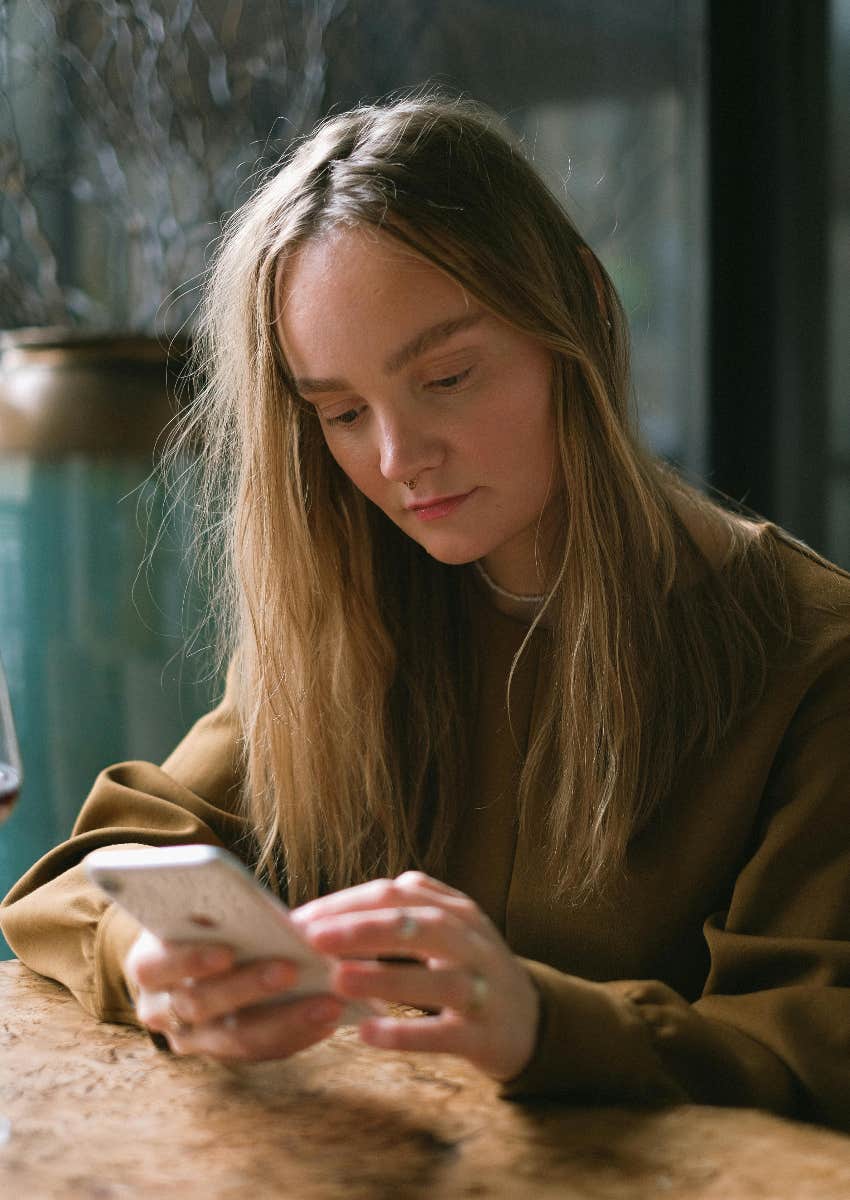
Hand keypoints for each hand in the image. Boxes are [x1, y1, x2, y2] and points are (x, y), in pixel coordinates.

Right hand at [123, 929, 342, 1060]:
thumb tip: (270, 918)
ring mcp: (190, 1039)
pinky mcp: (223, 1054)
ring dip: (284, 1019)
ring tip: (326, 1002)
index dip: (190, 960)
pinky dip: (295, 1035)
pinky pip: (259, 1052)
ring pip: (233, 1038)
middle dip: (248, 986)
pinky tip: (326, 1020)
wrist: (193, 958)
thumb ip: (220, 914)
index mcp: (146, 964)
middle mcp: (159, 1010)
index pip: (155, 966)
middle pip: (199, 1004)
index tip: (227, 951)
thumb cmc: (204, 922)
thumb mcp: (200, 911)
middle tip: (291, 969)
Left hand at [293, 871, 539, 1080]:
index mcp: (456, 911)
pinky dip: (406, 1033)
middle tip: (313, 938)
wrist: (532, 1021)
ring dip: (385, 977)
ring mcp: (482, 989)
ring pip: (437, 979)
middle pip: (420, 925)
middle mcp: (472, 943)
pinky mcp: (484, 1035)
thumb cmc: (469, 969)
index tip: (301, 919)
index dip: (348, 903)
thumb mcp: (448, 927)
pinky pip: (443, 1034)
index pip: (398, 893)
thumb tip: (327, 915)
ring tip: (337, 979)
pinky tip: (368, 1034)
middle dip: (364, 928)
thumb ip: (401, 911)